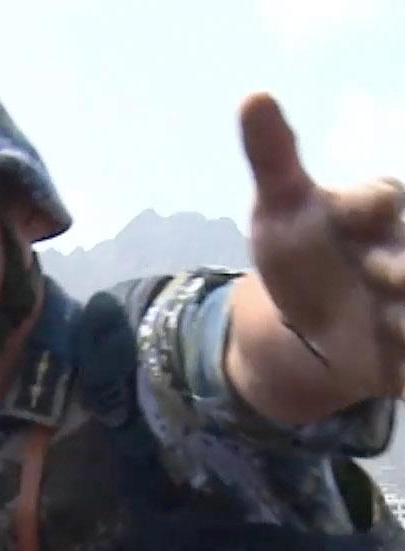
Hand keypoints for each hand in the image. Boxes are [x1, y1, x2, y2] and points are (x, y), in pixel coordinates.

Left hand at [242, 93, 404, 396]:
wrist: (313, 328)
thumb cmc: (302, 255)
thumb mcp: (280, 211)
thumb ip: (273, 158)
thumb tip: (254, 96)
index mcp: (377, 207)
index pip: (378, 196)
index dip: (365, 210)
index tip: (354, 216)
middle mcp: (401, 246)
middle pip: (402, 259)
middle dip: (392, 270)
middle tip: (374, 278)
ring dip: (397, 319)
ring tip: (379, 324)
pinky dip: (401, 362)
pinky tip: (388, 356)